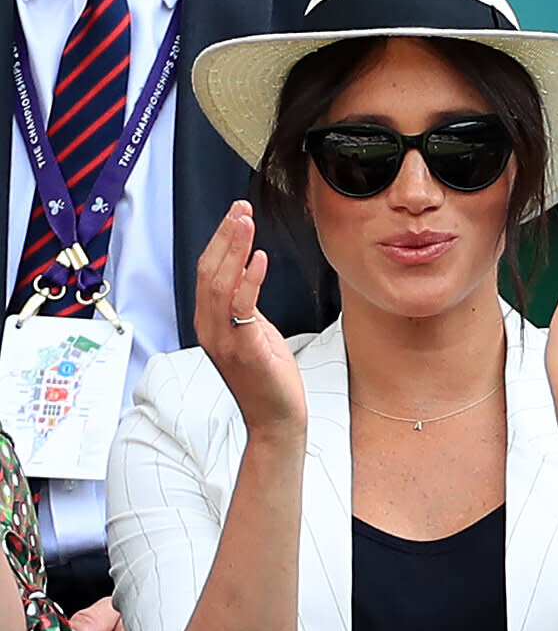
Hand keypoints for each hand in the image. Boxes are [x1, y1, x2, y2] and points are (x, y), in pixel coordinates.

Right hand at [195, 201, 306, 439]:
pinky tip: (260, 258)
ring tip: (246, 223)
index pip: (207, 272)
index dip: (219, 240)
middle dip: (224, 236)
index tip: (236, 215)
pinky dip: (249, 279)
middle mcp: (210, 330)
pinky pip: (241, 308)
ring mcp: (224, 341)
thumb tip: (246, 280)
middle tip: (241, 210)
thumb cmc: (269, 381)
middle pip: (209, 272)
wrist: (276, 421)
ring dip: (234, 249)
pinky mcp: (244, 350)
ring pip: (219, 284)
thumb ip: (244, 310)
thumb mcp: (254, 335)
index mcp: (210, 324)